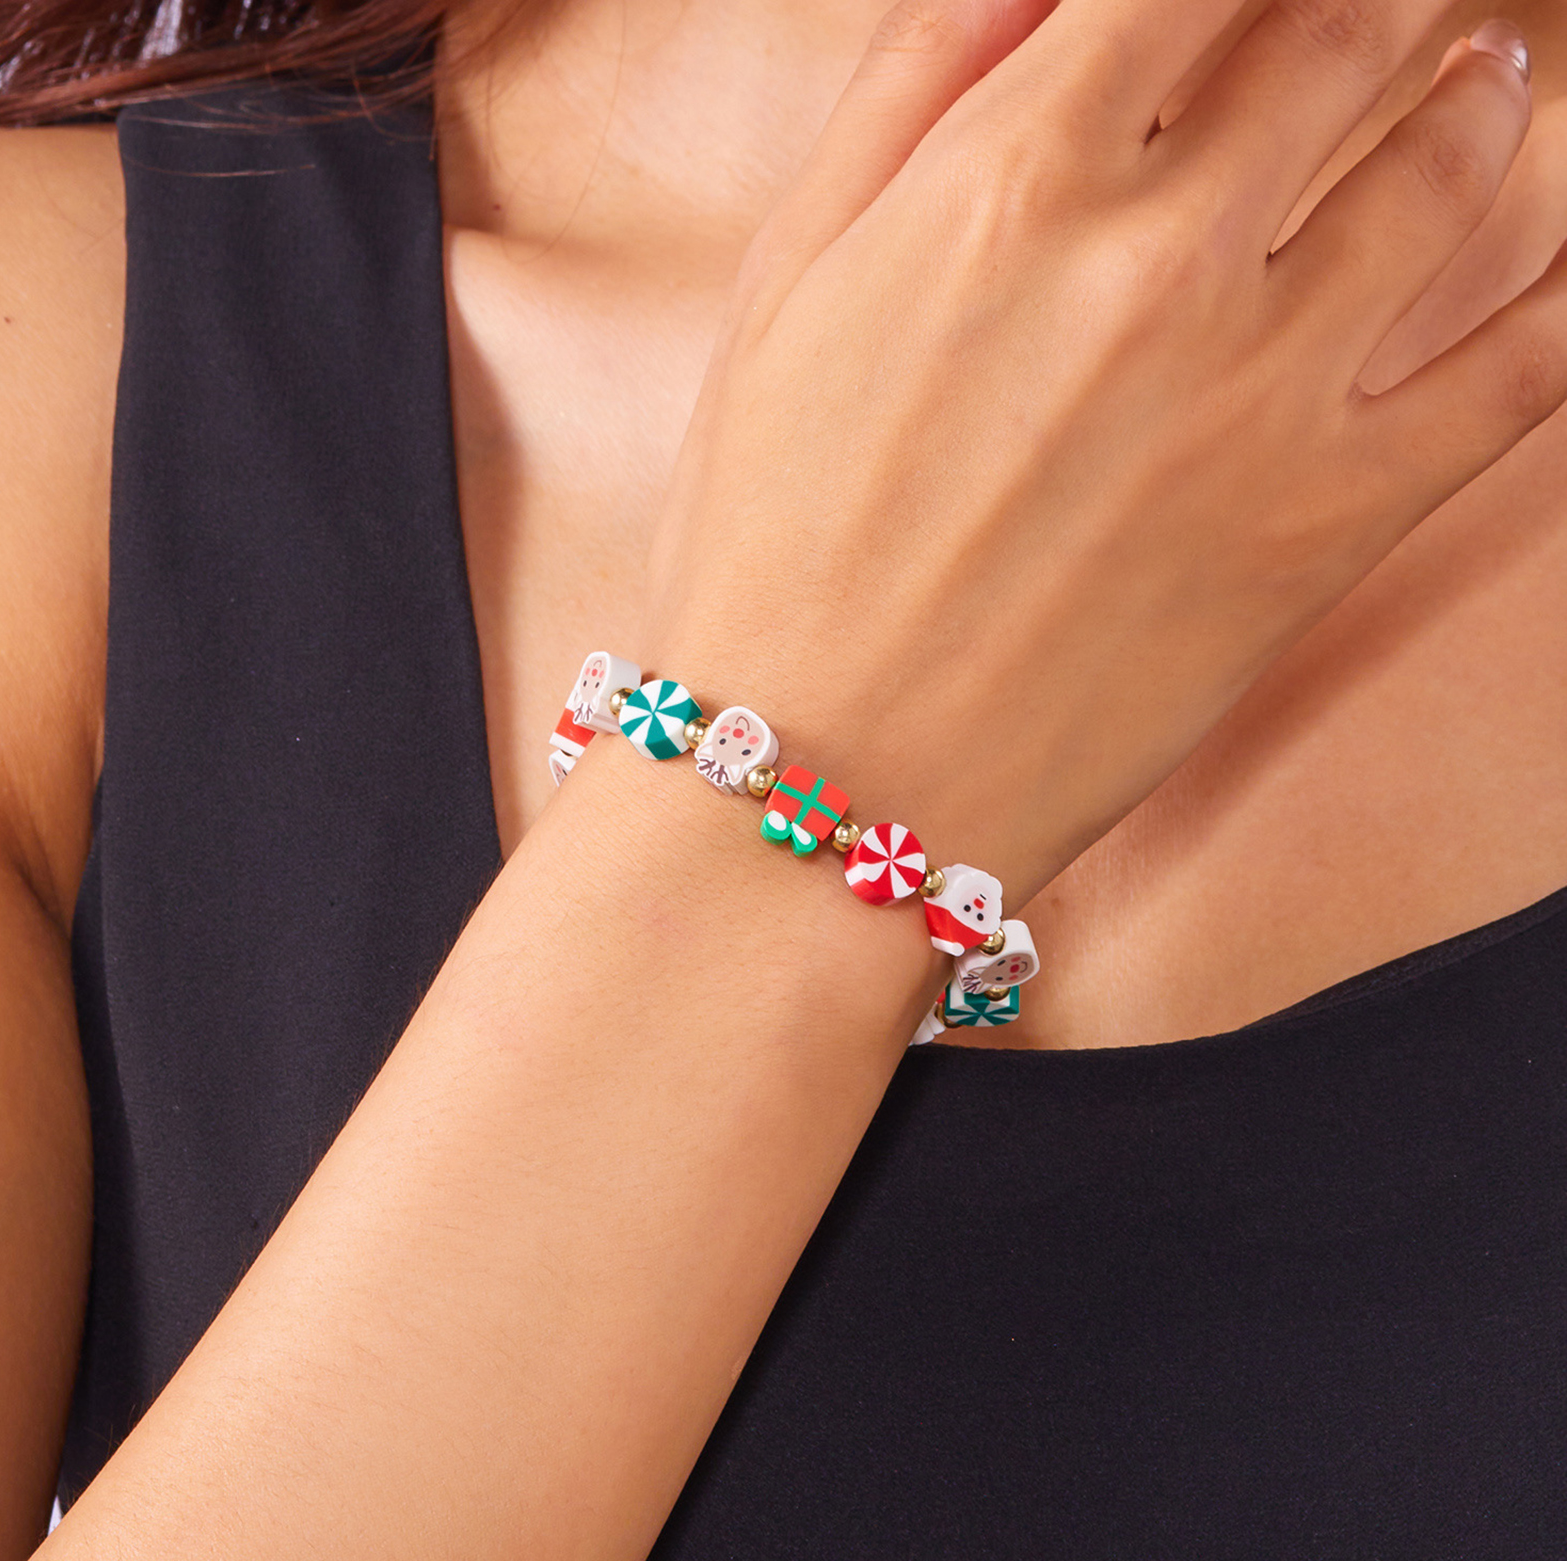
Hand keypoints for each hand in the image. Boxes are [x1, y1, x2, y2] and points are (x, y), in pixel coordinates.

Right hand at [644, 0, 1565, 910]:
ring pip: (1453, 160)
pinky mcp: (1333, 520)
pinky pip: (1525, 366)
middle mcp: (1162, 255)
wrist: (828, 781)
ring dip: (1478, 91)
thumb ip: (906, 95)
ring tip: (1480, 80)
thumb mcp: (783, 292)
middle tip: (1386, 11)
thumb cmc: (770, 547)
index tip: (1251, 0)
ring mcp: (1267, 389)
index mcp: (1012, 182)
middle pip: (1346, 24)